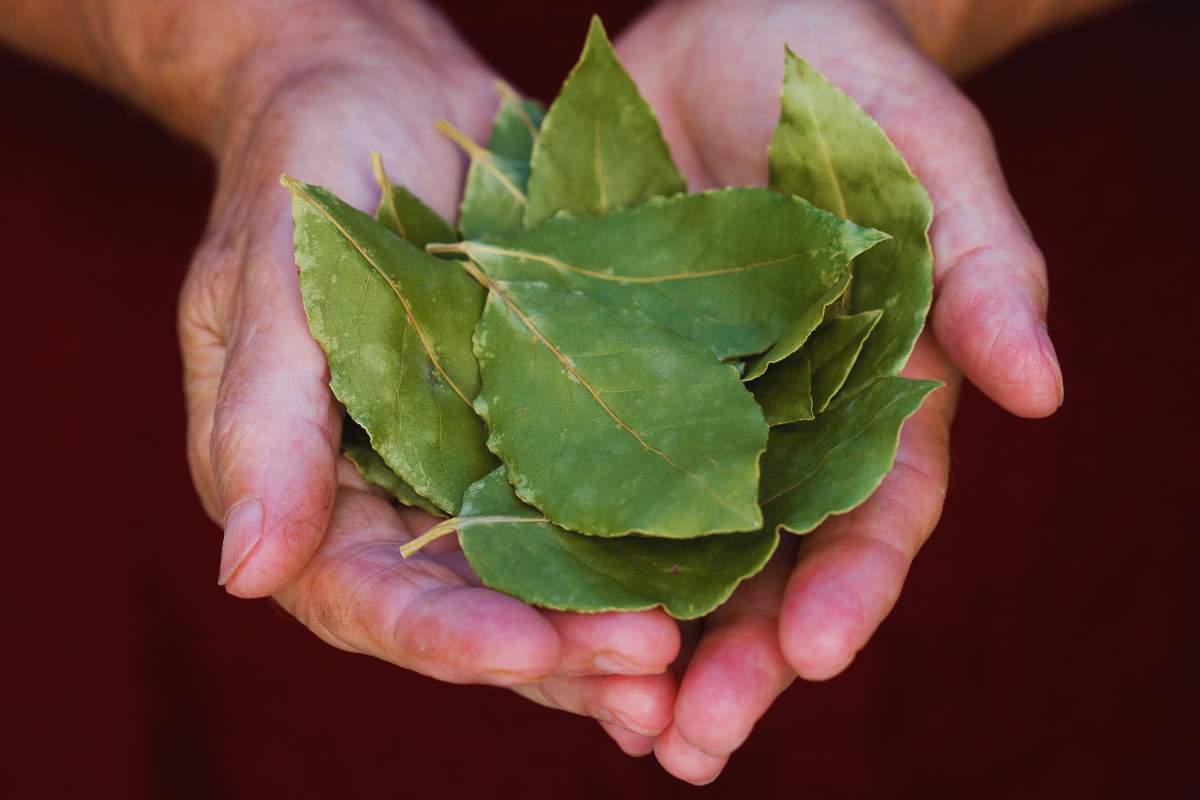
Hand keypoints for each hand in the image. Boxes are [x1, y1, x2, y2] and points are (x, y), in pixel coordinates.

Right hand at [178, 2, 678, 734]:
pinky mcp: (547, 428)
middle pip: (471, 612)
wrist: (379, 94)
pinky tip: (716, 582)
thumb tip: (245, 575)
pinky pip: (596, 504)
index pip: (369, 595)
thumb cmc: (300, 170)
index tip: (526, 651)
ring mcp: (476, 469)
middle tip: (650, 678)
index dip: (445, 635)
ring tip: (688, 664)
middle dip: (556, 654)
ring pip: (544, 579)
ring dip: (610, 628)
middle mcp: (395, 502)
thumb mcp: (267, 281)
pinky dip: (647, 550)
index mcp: (308, 491)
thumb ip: (262, 425)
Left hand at [614, 0, 1063, 781]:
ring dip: (646, 644)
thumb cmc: (844, 79)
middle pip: (767, 566)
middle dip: (737, 658)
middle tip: (689, 743)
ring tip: (618, 728)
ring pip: (673, 552)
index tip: (809, 652)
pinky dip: (565, 557)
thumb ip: (984, 260)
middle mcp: (780, 423)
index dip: (851, 585)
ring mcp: (688, 409)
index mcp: (873, 391)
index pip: (875, 512)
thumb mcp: (924, 149)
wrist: (732, 24)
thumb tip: (1043, 388)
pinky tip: (533, 622)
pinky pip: (581, 480)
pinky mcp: (600, 377)